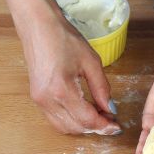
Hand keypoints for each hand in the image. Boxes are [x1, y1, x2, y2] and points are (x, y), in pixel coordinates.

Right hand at [16, 0, 120, 134]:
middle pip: (76, 128)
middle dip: (95, 128)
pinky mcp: (36, 98)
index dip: (104, 126)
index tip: (117, 125)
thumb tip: (110, 109)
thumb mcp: (91, 61)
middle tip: (110, 120)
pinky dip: (71, 121)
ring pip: (64, 127)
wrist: (38, 26)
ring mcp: (39, 100)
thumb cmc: (64, 38)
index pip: (87, 119)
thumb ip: (102, 88)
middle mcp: (47, 100)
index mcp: (62, 90)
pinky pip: (55, 119)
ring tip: (98, 116)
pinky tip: (83, 111)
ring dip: (82, 127)